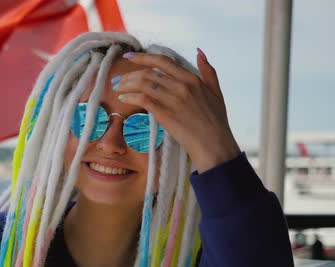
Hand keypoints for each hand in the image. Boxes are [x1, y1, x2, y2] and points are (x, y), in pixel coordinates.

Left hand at [113, 49, 240, 172]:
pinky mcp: (166, 114)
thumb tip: (199, 52)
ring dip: (126, 85)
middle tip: (118, 80)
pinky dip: (131, 97)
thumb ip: (208, 71)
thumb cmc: (215, 122)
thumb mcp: (216, 92)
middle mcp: (182, 86)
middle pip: (148, 73)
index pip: (163, 61)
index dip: (143, 57)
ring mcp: (173, 99)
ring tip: (118, 89)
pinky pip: (143, 99)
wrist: (214, 145)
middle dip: (129, 75)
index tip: (129, 56)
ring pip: (143, 84)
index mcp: (192, 79)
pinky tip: (123, 99)